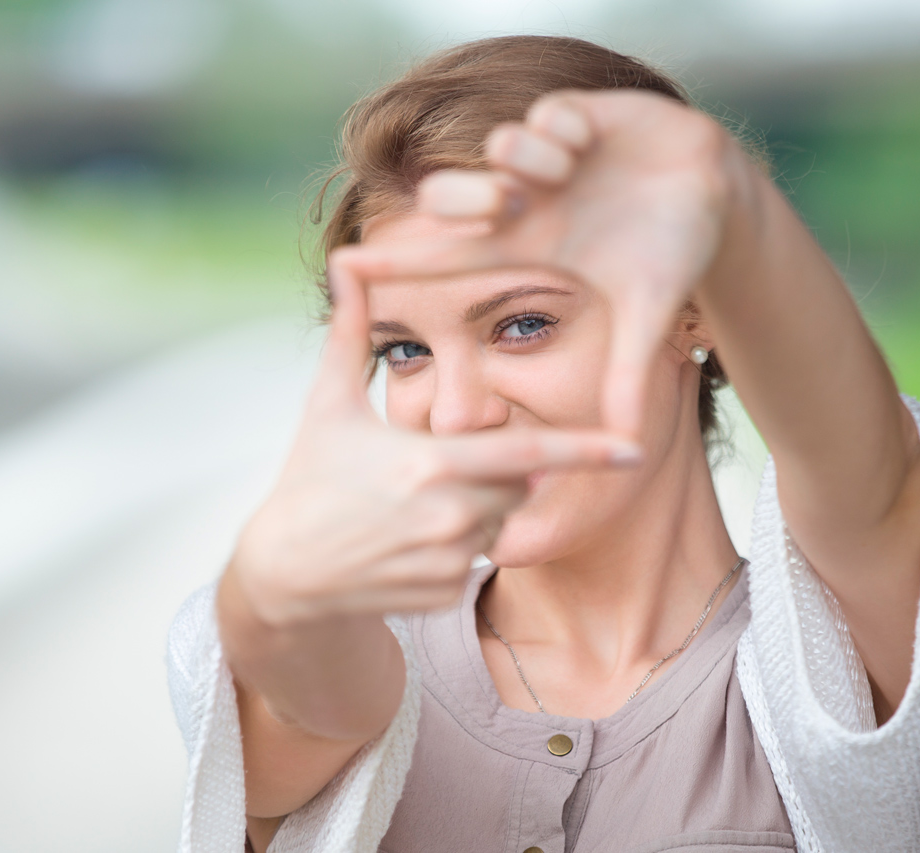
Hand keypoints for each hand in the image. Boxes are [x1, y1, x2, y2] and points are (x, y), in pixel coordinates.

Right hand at [229, 260, 639, 625]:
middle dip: (494, 469)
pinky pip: (476, 559)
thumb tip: (346, 262)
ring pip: (498, 521)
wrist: (284, 573)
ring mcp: (448, 561)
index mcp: (430, 464)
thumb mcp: (327, 404)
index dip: (586, 450)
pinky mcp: (444, 593)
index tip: (635, 448)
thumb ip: (348, 332)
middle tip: (434, 467)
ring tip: (412, 505)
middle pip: (515, 482)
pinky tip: (406, 540)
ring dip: (475, 507)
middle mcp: (448, 517)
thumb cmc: (310, 478)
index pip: (528, 452)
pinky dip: (455, 545)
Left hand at [335, 90, 747, 436]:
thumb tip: (629, 445)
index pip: (448, 257)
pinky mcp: (579, 115)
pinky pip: (547, 112)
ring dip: (528, 160)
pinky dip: (562, 127)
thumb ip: (628, 373)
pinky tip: (590, 142)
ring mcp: (549, 158)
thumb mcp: (646, 316)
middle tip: (509, 204)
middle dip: (468, 197)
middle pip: (453, 195)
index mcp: (528, 245)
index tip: (344, 266)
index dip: (398, 261)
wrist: (717, 195)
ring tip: (569, 170)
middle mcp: (526, 200)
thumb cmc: (672, 252)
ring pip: (501, 146)